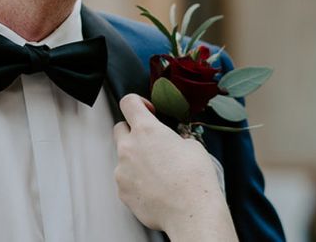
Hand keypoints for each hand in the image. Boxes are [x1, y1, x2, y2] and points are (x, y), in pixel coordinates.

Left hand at [113, 94, 238, 241]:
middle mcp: (129, 147)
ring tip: (158, 173)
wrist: (192, 213)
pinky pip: (125, 179)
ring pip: (123, 157)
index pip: (129, 102)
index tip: (146, 110)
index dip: (137, 102)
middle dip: (133, 132)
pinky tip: (154, 188)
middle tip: (151, 143)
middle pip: (120, 128)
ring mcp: (122, 170)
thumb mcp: (192, 146)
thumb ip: (173, 138)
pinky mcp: (122, 190)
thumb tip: (172, 143)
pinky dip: (135, 180)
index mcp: (147, 130)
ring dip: (136, 159)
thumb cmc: (195, 179)